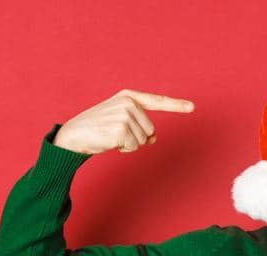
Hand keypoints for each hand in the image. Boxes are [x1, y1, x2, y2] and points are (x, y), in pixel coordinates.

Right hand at [53, 89, 194, 154]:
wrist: (74, 134)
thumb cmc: (97, 129)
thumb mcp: (119, 123)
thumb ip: (139, 126)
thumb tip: (154, 139)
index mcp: (128, 96)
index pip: (157, 101)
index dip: (176, 105)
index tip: (192, 107)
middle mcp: (129, 103)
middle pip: (150, 130)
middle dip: (136, 137)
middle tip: (114, 134)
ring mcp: (126, 114)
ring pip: (143, 140)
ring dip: (128, 144)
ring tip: (110, 137)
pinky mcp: (122, 128)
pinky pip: (134, 146)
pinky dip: (124, 149)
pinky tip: (110, 142)